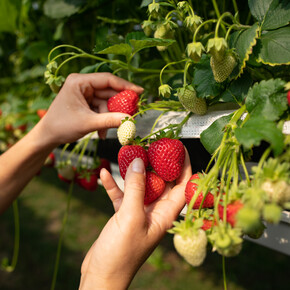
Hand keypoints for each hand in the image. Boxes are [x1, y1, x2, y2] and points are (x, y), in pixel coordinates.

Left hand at [38, 73, 142, 145]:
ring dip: (109, 118)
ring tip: (105, 132)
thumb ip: (110, 121)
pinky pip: (101, 109)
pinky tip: (101, 132)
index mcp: (79, 81)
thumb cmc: (62, 126)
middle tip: (130, 114)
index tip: (140, 92)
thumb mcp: (88, 123)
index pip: (107, 79)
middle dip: (117, 107)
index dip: (125, 85)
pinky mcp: (86, 103)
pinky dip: (103, 121)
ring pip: (106, 103)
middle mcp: (83, 84)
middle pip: (108, 92)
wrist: (48, 136)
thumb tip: (130, 120)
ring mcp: (84, 94)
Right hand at [79, 150, 191, 288]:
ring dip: (133, 171)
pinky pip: (121, 194)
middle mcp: (155, 211)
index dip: (184, 166)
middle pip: (160, 181)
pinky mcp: (123, 214)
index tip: (179, 147)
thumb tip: (140, 162)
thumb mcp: (131, 217)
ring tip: (128, 153)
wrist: (101, 276)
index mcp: (165, 214)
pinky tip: (104, 173)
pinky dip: (113, 185)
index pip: (182, 185)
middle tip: (151, 145)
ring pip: (140, 185)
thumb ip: (136, 188)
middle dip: (157, 163)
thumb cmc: (121, 254)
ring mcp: (138, 212)